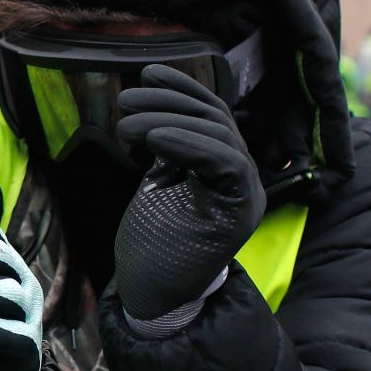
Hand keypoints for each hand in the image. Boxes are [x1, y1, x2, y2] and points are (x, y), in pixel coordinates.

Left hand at [112, 64, 264, 322]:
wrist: (155, 296)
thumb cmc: (154, 242)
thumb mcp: (159, 184)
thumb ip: (169, 151)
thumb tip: (154, 108)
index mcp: (225, 169)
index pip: (214, 115)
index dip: (184, 89)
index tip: (148, 74)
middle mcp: (242, 179)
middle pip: (215, 120)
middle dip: (169, 102)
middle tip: (125, 102)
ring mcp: (245, 196)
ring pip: (219, 136)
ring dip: (169, 120)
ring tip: (126, 123)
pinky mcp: (239, 214)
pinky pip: (224, 164)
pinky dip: (189, 144)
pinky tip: (155, 139)